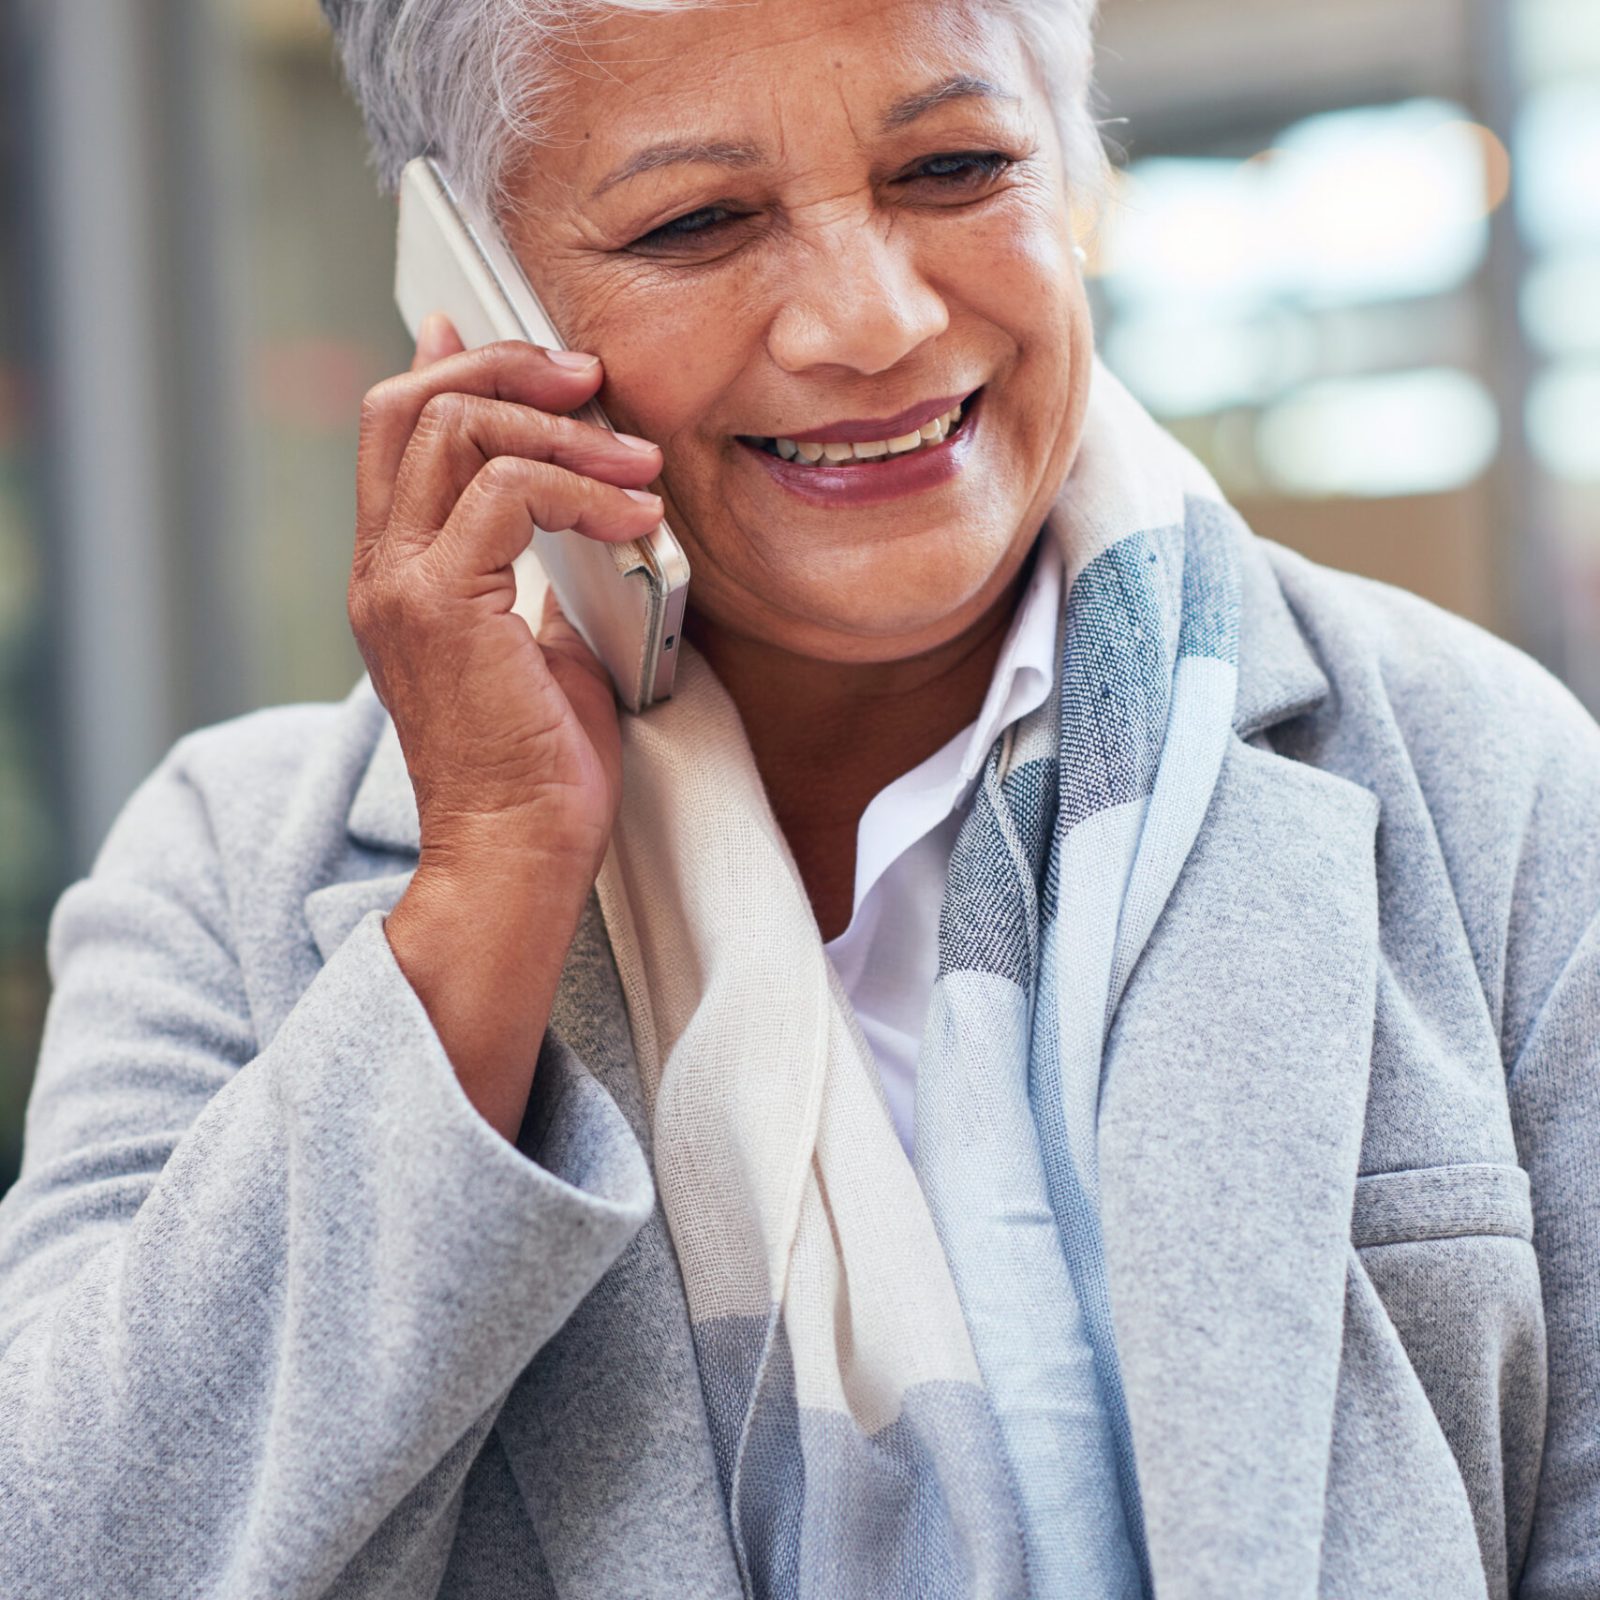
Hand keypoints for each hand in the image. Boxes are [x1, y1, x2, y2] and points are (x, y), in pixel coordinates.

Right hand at [355, 314, 664, 1142]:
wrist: (518, 856)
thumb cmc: (540, 767)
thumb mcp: (536, 641)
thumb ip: (533, 567)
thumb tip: (565, 506)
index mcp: (398, 574)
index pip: (397, 432)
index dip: (457, 369)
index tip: (537, 354)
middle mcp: (382, 570)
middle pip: (410, 405)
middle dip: (508, 370)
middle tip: (591, 381)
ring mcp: (401, 586)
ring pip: (456, 432)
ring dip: (564, 431)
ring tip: (639, 463)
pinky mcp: (442, 607)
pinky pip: (504, 493)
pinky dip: (581, 490)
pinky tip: (635, 515)